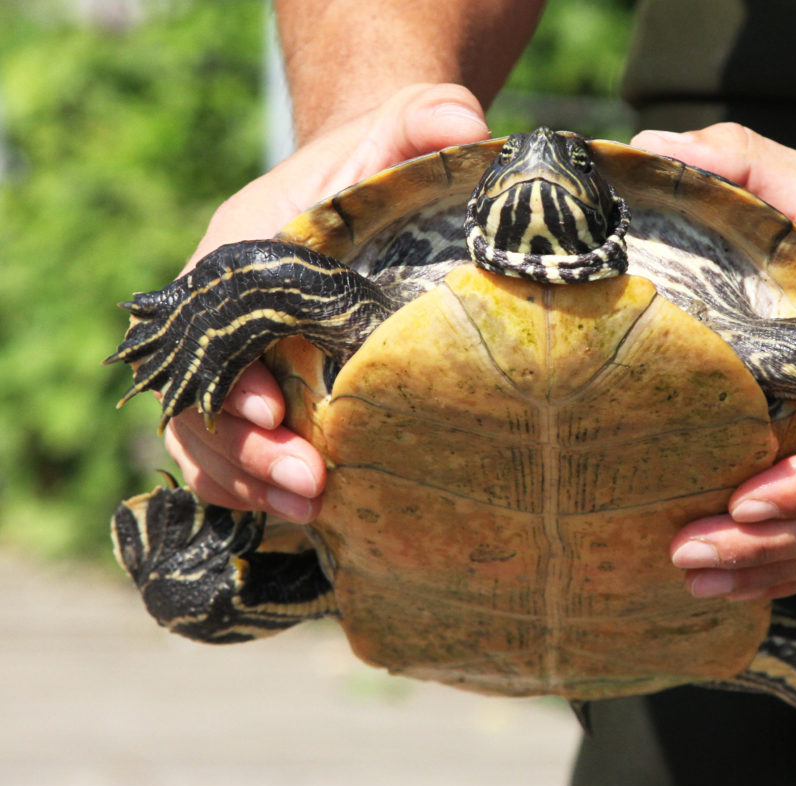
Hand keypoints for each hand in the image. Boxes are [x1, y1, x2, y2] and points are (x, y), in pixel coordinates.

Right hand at [162, 83, 489, 521]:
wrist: (365, 201)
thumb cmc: (374, 172)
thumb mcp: (397, 132)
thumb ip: (421, 120)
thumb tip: (463, 125)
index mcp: (235, 261)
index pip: (208, 329)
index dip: (229, 377)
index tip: (276, 411)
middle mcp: (222, 327)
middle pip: (201, 406)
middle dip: (246, 454)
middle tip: (311, 483)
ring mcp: (244, 374)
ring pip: (213, 450)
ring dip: (255, 488)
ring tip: (318, 513)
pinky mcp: (276, 411)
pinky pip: (245, 470)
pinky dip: (269, 500)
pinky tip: (325, 525)